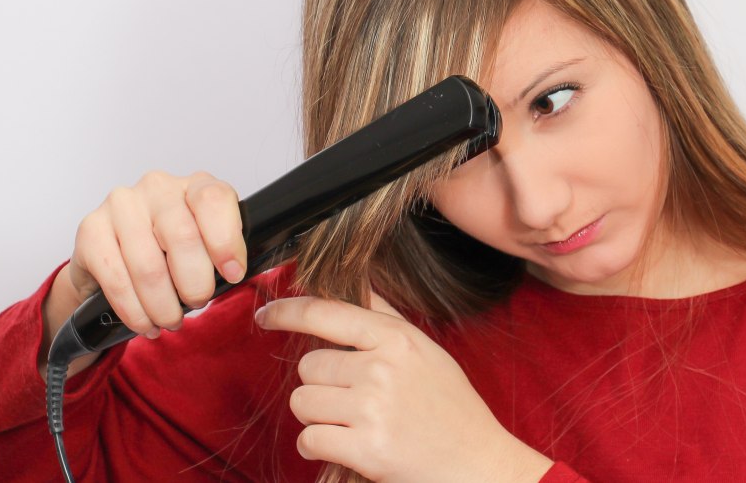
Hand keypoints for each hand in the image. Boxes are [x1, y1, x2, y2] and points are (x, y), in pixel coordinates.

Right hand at [67, 171, 248, 337]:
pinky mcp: (91, 229)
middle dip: (195, 284)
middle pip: (183, 238)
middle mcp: (157, 187)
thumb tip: (234, 274)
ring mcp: (121, 205)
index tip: (232, 274)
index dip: (226, 241)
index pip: (214, 200)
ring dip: (163, 305)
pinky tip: (144, 322)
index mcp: (194, 185)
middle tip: (196, 303)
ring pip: (149, 266)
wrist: (114, 254)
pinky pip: (117, 279)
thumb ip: (223, 251)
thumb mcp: (205, 243)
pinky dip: (134, 311)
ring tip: (169, 320)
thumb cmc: (169, 249)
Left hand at [255, 294, 553, 482]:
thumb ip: (386, 317)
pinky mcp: (365, 449)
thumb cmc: (452, 408)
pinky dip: (317, 447)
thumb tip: (358, 282)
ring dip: (316, 417)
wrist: (478, 463)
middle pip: (308, 366)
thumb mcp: (426, 351)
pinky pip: (309, 440)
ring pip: (303, 403)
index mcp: (396, 339)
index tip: (267, 314)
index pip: (326, 313)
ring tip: (350, 425)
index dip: (287, 311)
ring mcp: (372, 409)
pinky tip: (343, 447)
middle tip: (349, 401)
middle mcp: (381, 368)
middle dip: (319, 385)